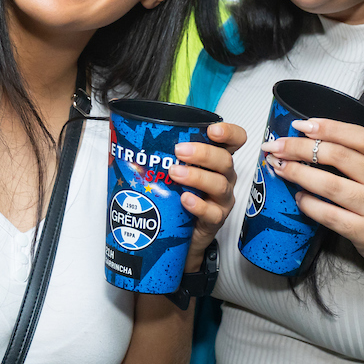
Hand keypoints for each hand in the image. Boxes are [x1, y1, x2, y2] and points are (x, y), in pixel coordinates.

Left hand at [171, 121, 247, 272]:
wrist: (183, 234)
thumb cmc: (180, 194)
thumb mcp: (177, 168)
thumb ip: (165, 151)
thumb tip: (128, 132)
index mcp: (217, 160)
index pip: (235, 140)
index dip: (229, 133)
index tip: (212, 130)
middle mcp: (225, 177)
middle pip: (225, 160)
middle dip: (203, 153)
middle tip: (178, 151)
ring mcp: (222, 199)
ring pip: (220, 185)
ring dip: (196, 176)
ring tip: (174, 173)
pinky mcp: (216, 220)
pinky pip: (212, 213)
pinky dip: (199, 205)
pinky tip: (185, 200)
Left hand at [263, 118, 363, 279]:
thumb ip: (358, 156)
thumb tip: (310, 139)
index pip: (359, 136)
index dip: (328, 127)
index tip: (299, 124)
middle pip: (337, 156)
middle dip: (300, 148)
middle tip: (275, 146)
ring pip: (329, 184)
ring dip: (298, 173)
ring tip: (279, 167)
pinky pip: (329, 215)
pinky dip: (308, 204)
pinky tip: (297, 198)